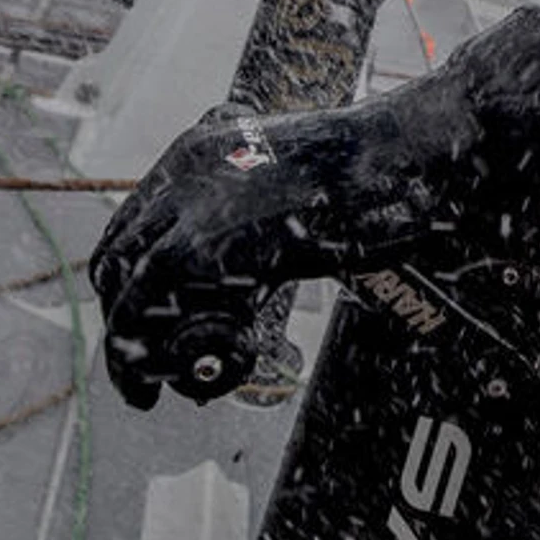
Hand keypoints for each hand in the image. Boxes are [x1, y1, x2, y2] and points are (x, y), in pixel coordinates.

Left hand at [85, 0, 539, 410]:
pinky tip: (198, 379)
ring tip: (161, 393)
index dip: (132, 286)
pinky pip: (150, 313)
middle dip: (128, 325)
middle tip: (154, 378)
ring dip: (137, 353)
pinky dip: (158, 357)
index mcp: (208, 146)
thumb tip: (246, 271)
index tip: (154, 333)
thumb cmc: (391, 169)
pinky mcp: (206, 243)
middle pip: (117, 259)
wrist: (422, 150)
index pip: (134, 222)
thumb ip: (266, 219)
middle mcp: (187, 167)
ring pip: (124, 292)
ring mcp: (191, 202)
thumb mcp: (312, 189)